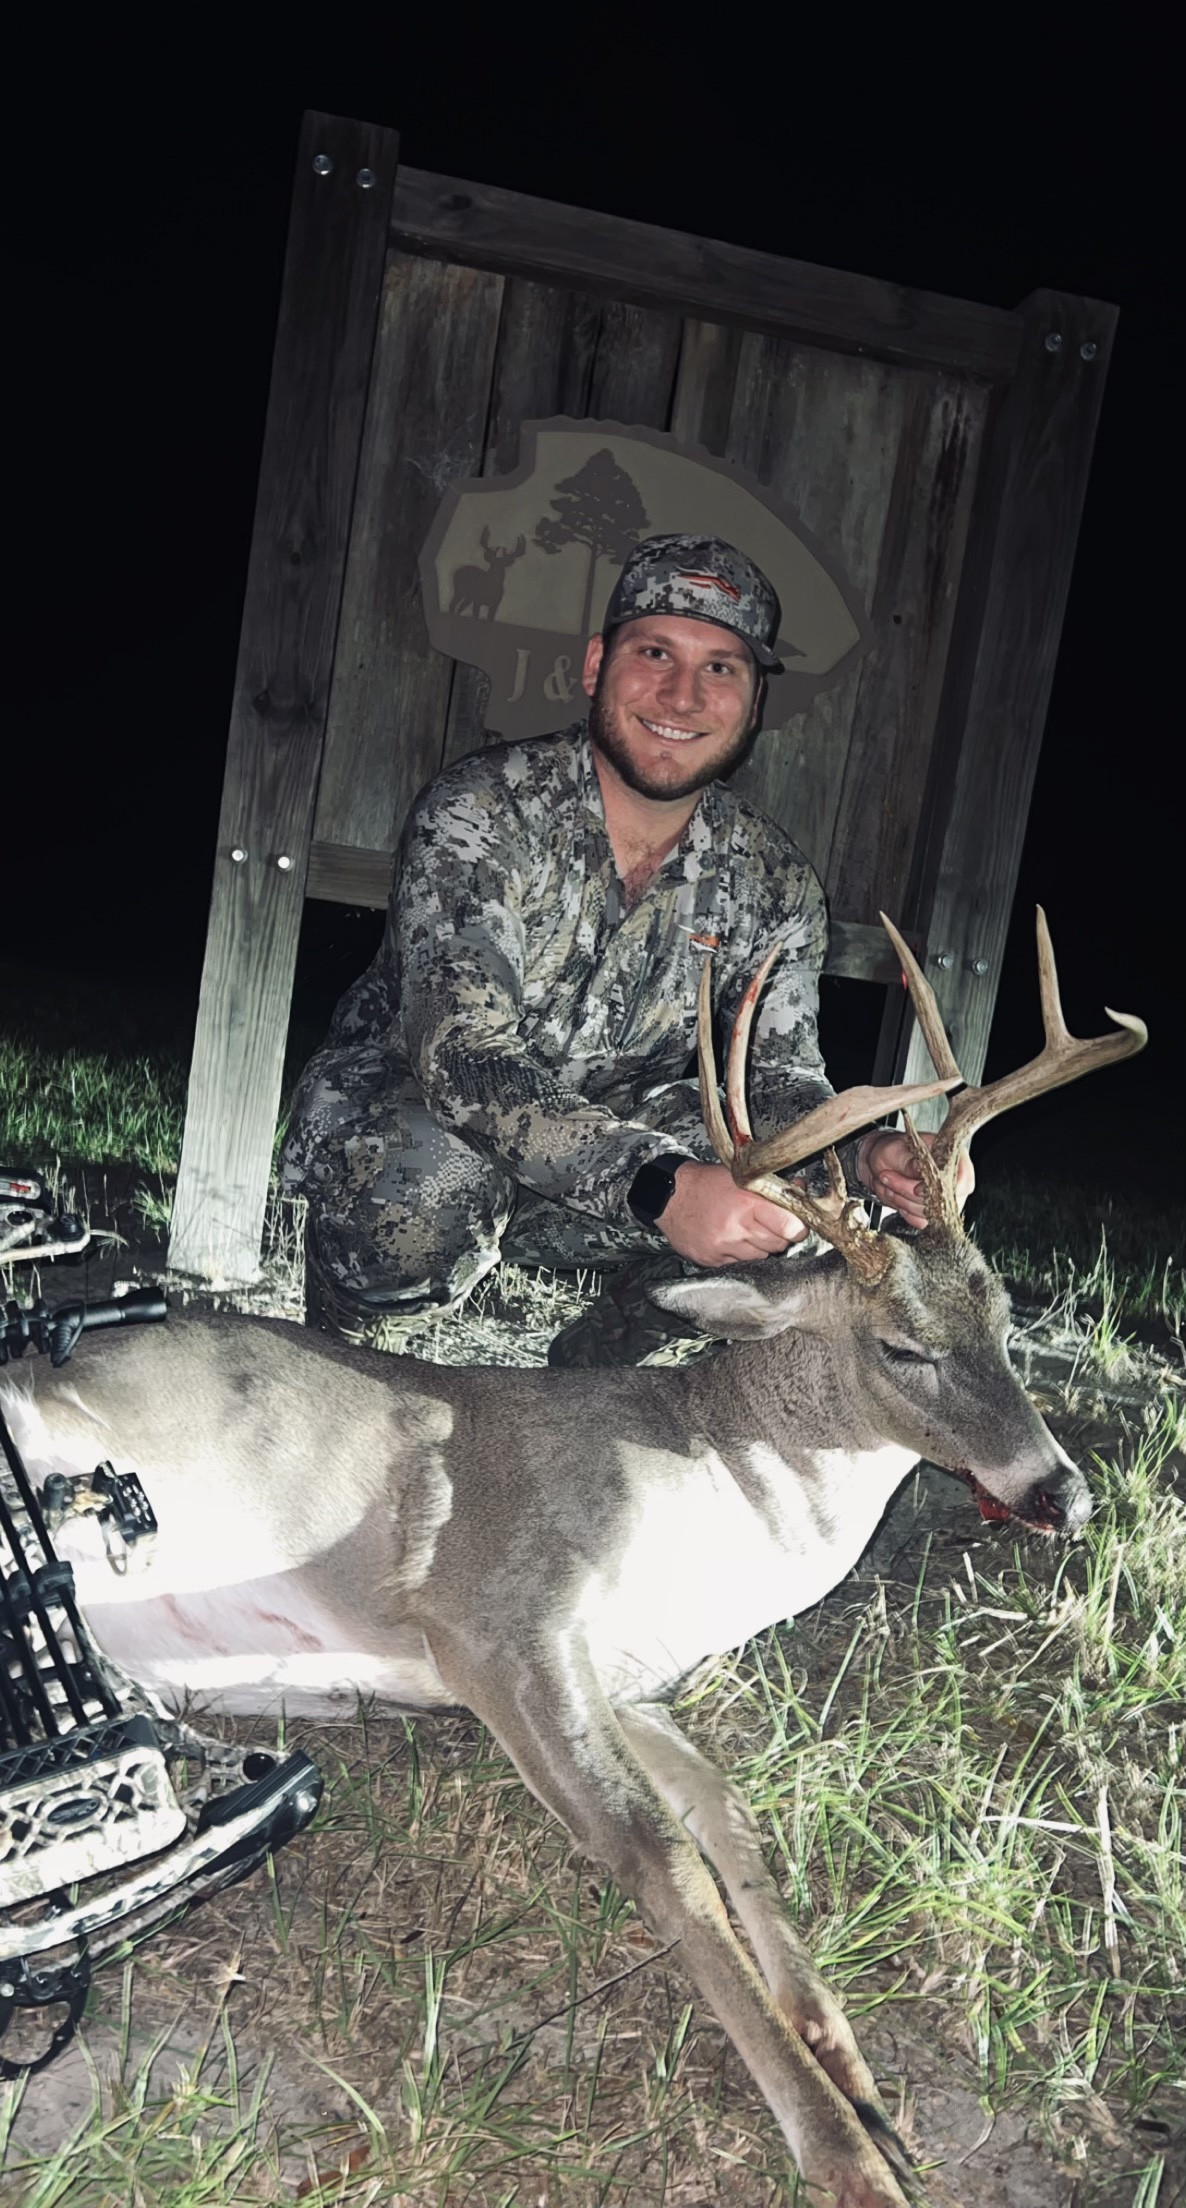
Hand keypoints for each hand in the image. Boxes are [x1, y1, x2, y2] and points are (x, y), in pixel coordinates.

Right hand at [657, 1161, 809, 1267]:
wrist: (669, 1197)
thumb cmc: (706, 1184)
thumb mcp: (740, 1176)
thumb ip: (771, 1187)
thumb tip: (800, 1190)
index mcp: (747, 1202)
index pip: (790, 1226)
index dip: (798, 1226)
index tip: (796, 1224)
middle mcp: (736, 1226)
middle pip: (778, 1244)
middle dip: (780, 1235)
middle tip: (770, 1224)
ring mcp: (723, 1246)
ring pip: (762, 1256)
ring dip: (761, 1246)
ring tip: (748, 1230)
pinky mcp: (713, 1259)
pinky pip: (741, 1264)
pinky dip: (743, 1255)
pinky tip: (733, 1240)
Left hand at [857, 1129, 974, 1228]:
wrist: (881, 1163)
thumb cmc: (894, 1151)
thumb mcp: (897, 1149)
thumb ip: (910, 1161)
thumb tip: (920, 1167)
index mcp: (953, 1158)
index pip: (963, 1180)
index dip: (942, 1188)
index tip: (917, 1189)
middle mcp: (954, 1179)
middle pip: (944, 1200)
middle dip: (910, 1194)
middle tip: (887, 1177)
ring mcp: (944, 1199)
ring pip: (930, 1213)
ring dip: (904, 1202)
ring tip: (887, 1183)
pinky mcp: (932, 1212)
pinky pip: (921, 1221)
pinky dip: (904, 1212)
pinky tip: (895, 1196)